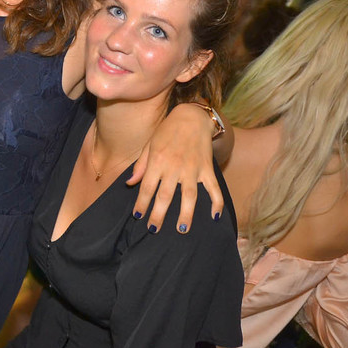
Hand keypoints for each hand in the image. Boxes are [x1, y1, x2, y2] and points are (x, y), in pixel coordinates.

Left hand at [128, 104, 224, 232]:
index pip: (147, 188)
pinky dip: (216, 202)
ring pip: (189, 196)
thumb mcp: (149, 145)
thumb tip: (130, 184)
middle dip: (158, 215)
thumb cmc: (166, 132)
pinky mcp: (207, 168)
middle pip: (165, 196)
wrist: (192, 117)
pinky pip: (213, 188)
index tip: (138, 217)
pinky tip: (215, 216)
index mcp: (157, 162)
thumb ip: (140, 166)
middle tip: (154, 230)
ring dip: (186, 214)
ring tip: (181, 229)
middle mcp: (174, 167)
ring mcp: (192, 169)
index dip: (142, 204)